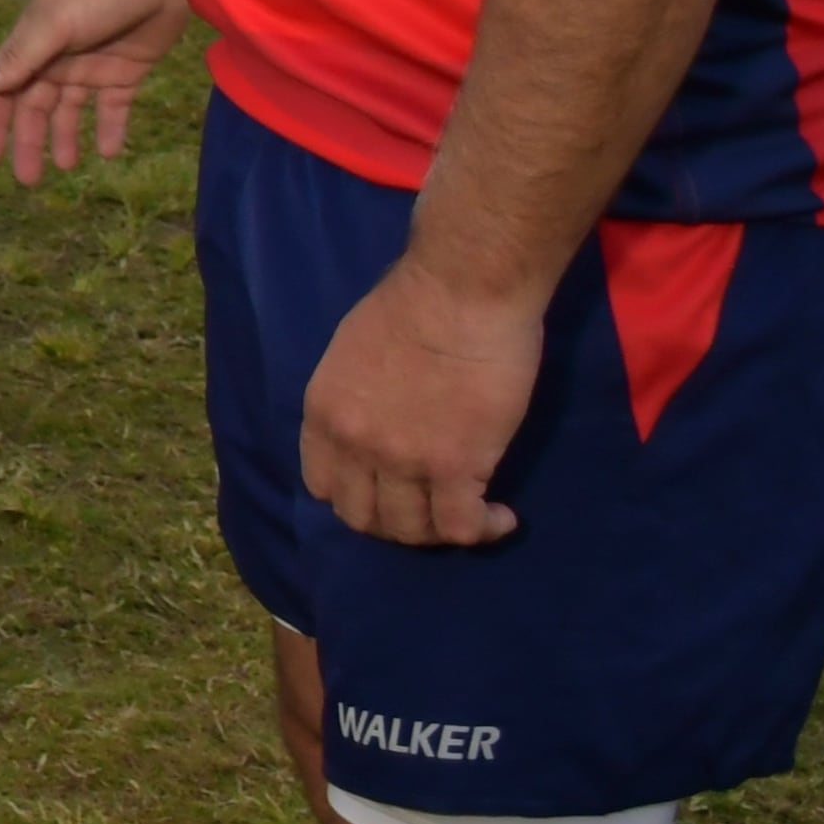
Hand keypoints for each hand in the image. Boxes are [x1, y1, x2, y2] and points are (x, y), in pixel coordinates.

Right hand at [0, 0, 191, 182]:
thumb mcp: (55, 24)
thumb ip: (22, 56)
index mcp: (33, 45)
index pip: (5, 91)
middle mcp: (58, 58)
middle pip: (37, 108)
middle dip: (31, 142)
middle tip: (29, 179)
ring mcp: (93, 64)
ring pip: (72, 110)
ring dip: (67, 138)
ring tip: (68, 167)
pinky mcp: (127, 69)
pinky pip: (113, 107)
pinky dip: (110, 128)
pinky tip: (108, 152)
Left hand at [300, 260, 545, 545]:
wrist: (461, 291)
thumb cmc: (415, 304)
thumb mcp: (353, 352)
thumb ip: (358, 396)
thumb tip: (382, 418)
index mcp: (324, 413)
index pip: (322, 484)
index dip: (358, 494)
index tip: (388, 488)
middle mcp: (353, 444)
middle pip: (363, 517)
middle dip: (396, 522)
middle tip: (431, 508)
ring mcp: (402, 461)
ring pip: (410, 531)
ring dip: (438, 532)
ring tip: (470, 514)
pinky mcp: (456, 467)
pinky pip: (460, 527)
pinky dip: (482, 531)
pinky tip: (501, 517)